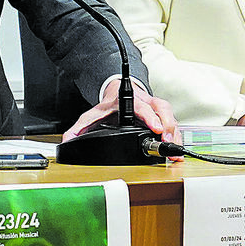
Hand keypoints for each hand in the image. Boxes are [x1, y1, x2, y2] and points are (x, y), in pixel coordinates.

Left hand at [64, 80, 178, 143]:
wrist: (117, 93)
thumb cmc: (109, 106)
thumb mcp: (92, 115)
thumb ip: (79, 128)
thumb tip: (67, 140)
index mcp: (128, 100)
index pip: (141, 106)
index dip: (150, 116)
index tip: (156, 128)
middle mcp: (145, 101)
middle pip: (161, 109)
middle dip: (167, 125)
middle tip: (167, 140)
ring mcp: (155, 108)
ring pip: (170, 116)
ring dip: (174, 133)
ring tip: (174, 151)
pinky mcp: (162, 116)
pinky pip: (173, 124)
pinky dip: (176, 137)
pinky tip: (176, 152)